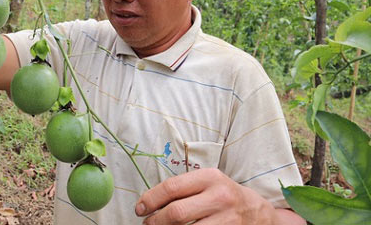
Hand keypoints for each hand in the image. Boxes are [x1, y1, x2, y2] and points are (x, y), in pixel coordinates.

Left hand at [134, 168, 279, 224]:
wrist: (258, 212)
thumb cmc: (223, 195)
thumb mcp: (207, 183)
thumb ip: (182, 188)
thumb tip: (149, 203)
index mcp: (210, 177)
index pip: (171, 188)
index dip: (151, 200)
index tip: (139, 208)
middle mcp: (220, 197)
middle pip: (177, 213)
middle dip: (156, 221)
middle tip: (148, 223)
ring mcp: (227, 219)